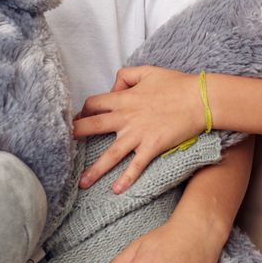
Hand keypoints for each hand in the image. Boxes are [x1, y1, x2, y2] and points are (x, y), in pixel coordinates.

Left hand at [73, 66, 205, 192]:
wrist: (200, 99)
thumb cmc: (177, 84)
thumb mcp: (148, 71)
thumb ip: (126, 76)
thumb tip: (114, 87)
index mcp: (124, 98)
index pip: (94, 103)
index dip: (83, 110)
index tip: (78, 118)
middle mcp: (126, 117)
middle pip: (93, 126)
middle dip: (75, 136)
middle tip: (61, 147)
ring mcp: (138, 134)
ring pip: (110, 154)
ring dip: (95, 170)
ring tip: (81, 183)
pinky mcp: (152, 147)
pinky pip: (136, 166)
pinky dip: (126, 179)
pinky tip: (117, 191)